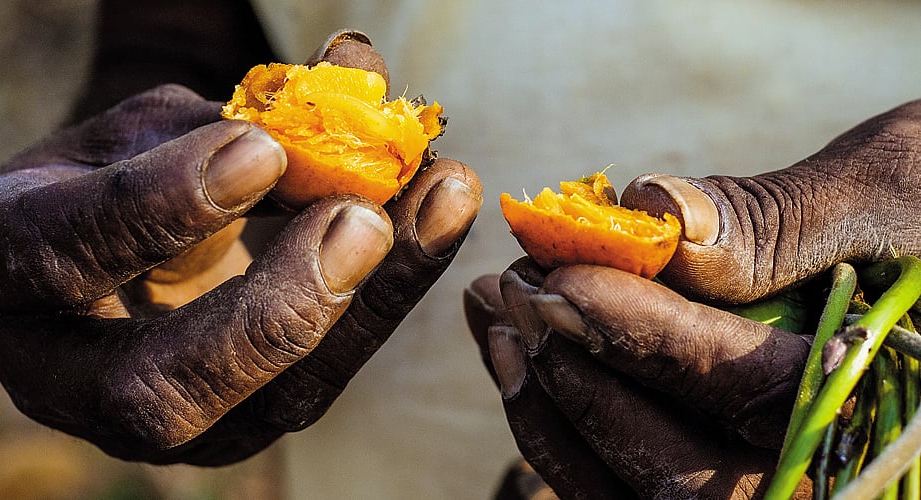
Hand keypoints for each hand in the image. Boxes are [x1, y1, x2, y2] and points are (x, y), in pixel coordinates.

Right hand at [0, 30, 481, 465]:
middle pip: (154, 391)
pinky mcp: (234, 425)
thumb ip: (231, 112)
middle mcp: (60, 371)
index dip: (157, 206)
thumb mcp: (148, 123)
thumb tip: (357, 67)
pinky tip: (437, 218)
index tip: (258, 149)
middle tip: (357, 220)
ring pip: (261, 406)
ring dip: (364, 304)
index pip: (60, 253)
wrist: (122, 234)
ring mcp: (153, 419)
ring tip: (439, 199)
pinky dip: (387, 299)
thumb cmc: (121, 163)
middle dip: (267, 312)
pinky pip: (317, 382)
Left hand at [466, 99, 920, 497]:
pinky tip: (515, 349)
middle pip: (675, 471)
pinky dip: (559, 427)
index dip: (644, 337)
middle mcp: (819, 472)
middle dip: (579, 377)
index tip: (559, 279)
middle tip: (512, 294)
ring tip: (495, 315)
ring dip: (550, 406)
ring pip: (637, 493)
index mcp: (873, 408)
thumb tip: (657, 216)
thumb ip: (782, 221)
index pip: (744, 392)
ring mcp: (763, 483)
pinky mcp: (718, 472)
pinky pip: (624, 486)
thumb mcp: (896, 195)